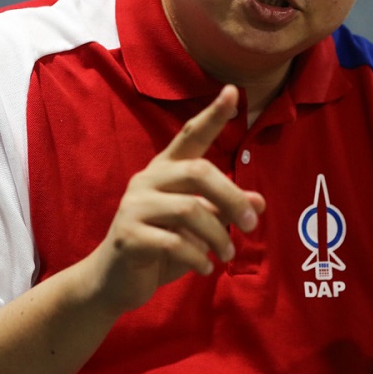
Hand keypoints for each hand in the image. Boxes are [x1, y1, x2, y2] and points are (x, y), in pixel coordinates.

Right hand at [86, 85, 265, 316]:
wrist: (113, 281)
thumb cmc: (160, 246)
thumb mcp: (197, 226)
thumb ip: (223, 209)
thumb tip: (259, 203)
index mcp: (165, 170)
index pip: (191, 135)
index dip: (212, 115)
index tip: (232, 92)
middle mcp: (148, 179)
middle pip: (198, 172)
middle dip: (231, 198)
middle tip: (251, 224)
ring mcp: (134, 206)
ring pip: (189, 210)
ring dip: (218, 235)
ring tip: (227, 254)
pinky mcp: (128, 235)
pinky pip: (174, 242)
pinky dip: (198, 257)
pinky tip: (206, 268)